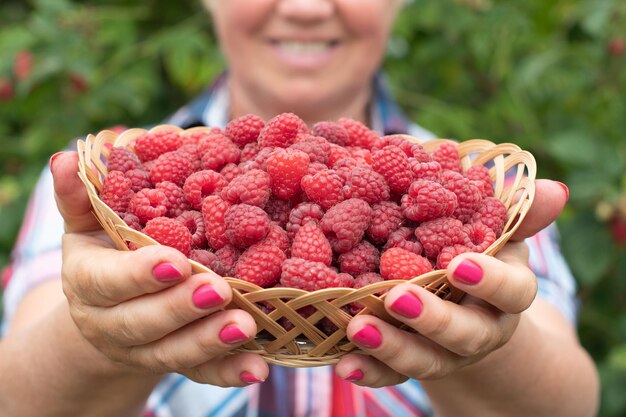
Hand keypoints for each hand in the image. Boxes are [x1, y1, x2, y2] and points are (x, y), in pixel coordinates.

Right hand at [52, 151, 267, 385]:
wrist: (108, 314)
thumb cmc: (106, 254)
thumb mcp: (88, 226)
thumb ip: (81, 197)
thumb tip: (67, 158)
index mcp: (90, 282)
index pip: (108, 282)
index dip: (139, 275)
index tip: (175, 261)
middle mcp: (112, 323)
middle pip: (143, 323)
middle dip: (181, 308)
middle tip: (220, 290)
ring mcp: (145, 350)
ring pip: (174, 353)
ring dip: (210, 342)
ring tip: (247, 326)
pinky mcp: (177, 363)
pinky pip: (202, 373)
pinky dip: (229, 371)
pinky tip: (258, 367)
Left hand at [335, 179, 568, 386]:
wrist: (470, 309)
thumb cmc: (482, 257)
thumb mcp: (499, 233)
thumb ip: (520, 213)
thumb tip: (558, 189)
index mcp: (507, 294)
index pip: (512, 292)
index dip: (490, 282)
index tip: (459, 265)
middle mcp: (480, 329)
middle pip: (465, 334)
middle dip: (432, 319)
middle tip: (398, 297)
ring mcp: (446, 353)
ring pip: (426, 360)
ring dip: (391, 347)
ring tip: (357, 327)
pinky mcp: (413, 363)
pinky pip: (392, 374)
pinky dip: (370, 370)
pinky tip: (344, 363)